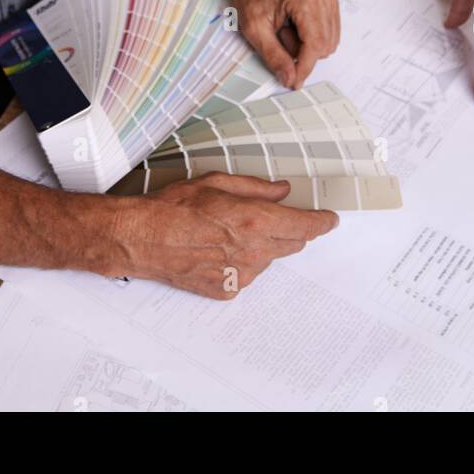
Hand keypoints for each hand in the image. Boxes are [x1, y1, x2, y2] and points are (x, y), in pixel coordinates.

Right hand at [109, 172, 337, 297]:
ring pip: (268, 258)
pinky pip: (247, 274)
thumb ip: (256, 188)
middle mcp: (252, 251)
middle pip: (292, 244)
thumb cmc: (174, 207)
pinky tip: (217, 248)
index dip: (322, 222)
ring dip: (262, 244)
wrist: (143, 239)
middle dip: (290, 229)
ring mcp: (240, 275)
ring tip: (229, 230)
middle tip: (271, 215)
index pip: (305, 226)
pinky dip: (241, 261)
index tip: (330, 218)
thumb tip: (282, 191)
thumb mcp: (216, 182)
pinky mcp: (226, 290)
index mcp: (254, 221)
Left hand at [224, 0, 339, 88]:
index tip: (293, 82)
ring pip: (328, 44)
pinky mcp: (329, 3)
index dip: (304, 68)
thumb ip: (273, 56)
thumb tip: (290, 78)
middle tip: (278, 35)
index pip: (315, 45)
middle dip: (300, 52)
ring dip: (305, 45)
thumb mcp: (254, 28)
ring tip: (285, 28)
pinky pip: (329, 35)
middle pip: (324, 47)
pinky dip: (311, 38)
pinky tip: (294, 26)